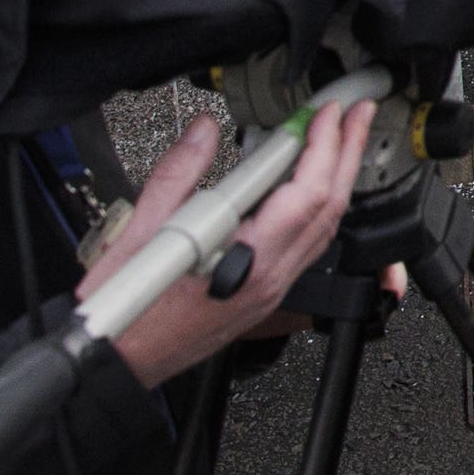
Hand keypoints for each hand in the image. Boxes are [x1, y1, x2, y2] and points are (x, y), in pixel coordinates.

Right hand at [91, 103, 373, 390]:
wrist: (117, 361)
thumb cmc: (123, 313)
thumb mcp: (140, 229)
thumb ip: (178, 172)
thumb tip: (204, 130)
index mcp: (245, 260)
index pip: (306, 194)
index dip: (323, 146)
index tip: (327, 112)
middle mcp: (269, 278)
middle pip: (328, 208)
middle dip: (347, 152)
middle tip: (356, 113)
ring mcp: (271, 289)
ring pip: (324, 229)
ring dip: (338, 179)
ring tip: (343, 140)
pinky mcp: (265, 295)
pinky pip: (308, 246)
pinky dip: (318, 208)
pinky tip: (313, 186)